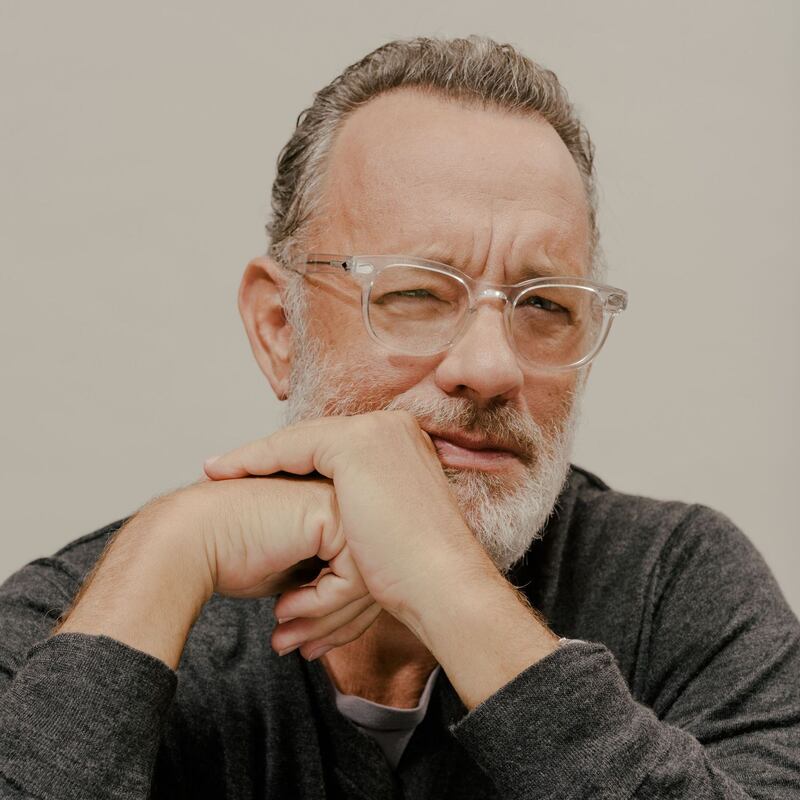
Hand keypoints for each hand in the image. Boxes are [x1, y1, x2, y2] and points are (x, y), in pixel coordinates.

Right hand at [174, 473, 382, 657]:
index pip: (360, 569)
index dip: (338, 616)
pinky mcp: (330, 511)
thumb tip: (355, 609)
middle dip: (336, 624)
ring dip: (325, 621)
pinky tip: (285, 608)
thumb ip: (325, 576)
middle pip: (369, 574)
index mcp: (333, 506)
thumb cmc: (228, 557)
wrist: (186, 542)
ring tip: (290, 638)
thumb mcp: (291, 572)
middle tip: (303, 648)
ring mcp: (338, 499)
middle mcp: (340, 497)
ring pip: (367, 578)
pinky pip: (353, 576)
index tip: (310, 645)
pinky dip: (322, 605)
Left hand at [204, 410, 495, 655]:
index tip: (257, 476)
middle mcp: (393, 428)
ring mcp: (377, 432)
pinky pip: (290, 449)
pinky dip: (254, 459)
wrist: (443, 584)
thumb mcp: (387, 526)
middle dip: (266, 457)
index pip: (334, 446)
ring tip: (216, 473)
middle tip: (224, 469)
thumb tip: (332, 522)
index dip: (291, 461)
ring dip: (251, 458)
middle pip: (314, 440)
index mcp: (403, 444)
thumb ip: (362, 508)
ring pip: (298, 441)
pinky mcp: (357, 446)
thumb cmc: (417, 572)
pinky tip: (225, 472)